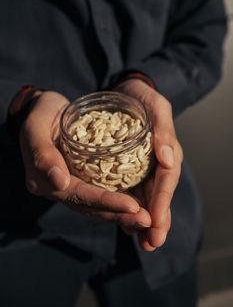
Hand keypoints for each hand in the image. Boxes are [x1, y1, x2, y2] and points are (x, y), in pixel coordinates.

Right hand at [19, 91, 152, 227]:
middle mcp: (59, 189)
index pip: (79, 196)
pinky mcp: (83, 178)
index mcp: (44, 181)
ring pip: (99, 205)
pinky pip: (103, 192)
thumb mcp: (36, 126)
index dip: (106, 202)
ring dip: (123, 213)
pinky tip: (140, 204)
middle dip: (120, 215)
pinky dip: (120, 199)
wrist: (44, 109)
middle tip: (148, 221)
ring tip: (149, 219)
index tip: (133, 207)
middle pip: (92, 207)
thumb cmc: (40, 113)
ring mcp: (72, 185)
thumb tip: (60, 183)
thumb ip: (43, 154)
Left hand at [114, 79, 182, 250]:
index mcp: (166, 153)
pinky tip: (121, 222)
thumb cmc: (142, 98)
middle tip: (151, 244)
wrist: (126, 93)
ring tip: (140, 242)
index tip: (156, 222)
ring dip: (143, 221)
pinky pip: (128, 192)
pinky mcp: (126, 170)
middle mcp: (156, 166)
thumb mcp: (155, 106)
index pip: (166, 181)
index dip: (162, 201)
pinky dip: (127, 208)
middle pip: (158, 196)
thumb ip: (163, 129)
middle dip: (157, 221)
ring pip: (144, 199)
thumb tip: (168, 158)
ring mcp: (141, 170)